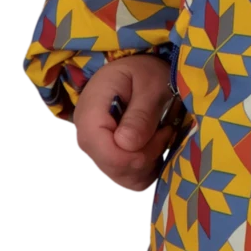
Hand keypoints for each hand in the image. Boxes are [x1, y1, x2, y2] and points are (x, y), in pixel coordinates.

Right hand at [71, 54, 180, 192]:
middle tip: (165, 131)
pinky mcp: (107, 159)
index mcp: (90, 113)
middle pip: (114, 167)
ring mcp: (95, 150)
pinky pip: (127, 178)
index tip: (162, 132)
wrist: (137, 72)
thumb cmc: (144, 73)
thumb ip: (141, 113)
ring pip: (122, 177)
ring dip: (149, 163)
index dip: (136, 154)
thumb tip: (126, 145)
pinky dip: (146, 169)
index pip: (105, 151)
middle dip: (147, 156)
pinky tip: (154, 147)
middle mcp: (86, 136)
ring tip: (160, 135)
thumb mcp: (151, 84)